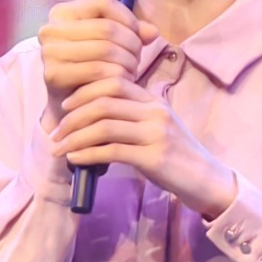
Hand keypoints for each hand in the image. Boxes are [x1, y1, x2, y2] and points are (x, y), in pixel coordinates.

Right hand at [36, 0, 151, 103]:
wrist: (73, 104)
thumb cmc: (92, 67)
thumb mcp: (111, 42)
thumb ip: (132, 31)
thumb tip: (153, 32)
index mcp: (62, 13)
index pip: (102, 2)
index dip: (127, 17)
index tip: (139, 35)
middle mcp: (50, 29)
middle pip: (106, 27)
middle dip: (131, 44)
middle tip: (138, 60)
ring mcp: (50, 52)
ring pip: (105, 48)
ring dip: (127, 62)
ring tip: (132, 71)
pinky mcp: (54, 74)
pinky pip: (97, 70)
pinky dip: (117, 76)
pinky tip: (123, 82)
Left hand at [50, 69, 231, 219]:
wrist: (206, 180)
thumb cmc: (176, 156)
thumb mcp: (157, 127)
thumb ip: (132, 116)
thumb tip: (93, 114)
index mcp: (153, 101)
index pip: (113, 81)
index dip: (84, 91)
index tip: (65, 107)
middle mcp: (155, 112)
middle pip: (104, 101)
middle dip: (72, 116)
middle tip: (55, 132)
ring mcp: (156, 133)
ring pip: (104, 125)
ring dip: (74, 137)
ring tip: (59, 148)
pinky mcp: (154, 157)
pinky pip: (112, 150)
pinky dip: (87, 154)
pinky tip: (75, 160)